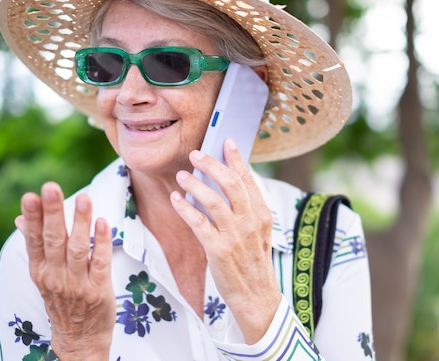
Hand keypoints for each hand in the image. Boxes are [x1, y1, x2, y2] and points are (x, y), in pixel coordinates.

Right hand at [15, 182, 114, 360]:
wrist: (80, 339)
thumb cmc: (62, 300)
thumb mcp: (43, 276)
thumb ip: (36, 246)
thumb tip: (20, 219)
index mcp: (40, 271)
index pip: (34, 240)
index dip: (33, 218)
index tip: (31, 196)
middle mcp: (55, 276)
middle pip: (54, 240)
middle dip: (53, 213)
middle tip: (51, 188)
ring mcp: (77, 284)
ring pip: (78, 248)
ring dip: (81, 222)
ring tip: (84, 198)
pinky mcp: (98, 290)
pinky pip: (100, 262)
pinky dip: (102, 242)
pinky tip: (103, 222)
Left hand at [171, 138, 281, 343]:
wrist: (256, 297)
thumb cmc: (253, 262)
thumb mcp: (258, 232)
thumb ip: (246, 209)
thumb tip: (227, 184)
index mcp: (262, 214)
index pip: (248, 179)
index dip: (237, 158)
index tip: (226, 141)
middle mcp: (250, 221)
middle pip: (230, 183)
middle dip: (212, 164)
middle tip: (196, 154)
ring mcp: (235, 235)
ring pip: (212, 200)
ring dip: (195, 184)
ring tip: (182, 175)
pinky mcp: (219, 250)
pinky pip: (198, 223)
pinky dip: (185, 208)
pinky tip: (176, 199)